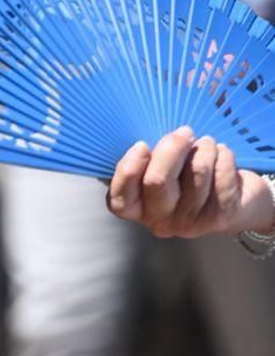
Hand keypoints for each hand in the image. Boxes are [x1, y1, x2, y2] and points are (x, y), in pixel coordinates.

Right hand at [106, 128, 274, 239]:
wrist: (235, 200)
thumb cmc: (190, 176)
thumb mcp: (163, 167)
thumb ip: (149, 158)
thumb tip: (147, 134)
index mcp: (139, 209)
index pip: (121, 197)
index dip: (129, 169)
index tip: (142, 145)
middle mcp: (161, 221)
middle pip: (157, 180)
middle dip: (172, 147)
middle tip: (184, 132)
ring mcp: (190, 223)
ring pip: (196, 170)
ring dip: (204, 148)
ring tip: (207, 145)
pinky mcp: (219, 218)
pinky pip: (221, 174)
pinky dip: (224, 156)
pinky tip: (222, 156)